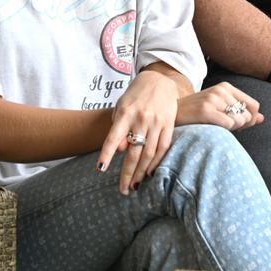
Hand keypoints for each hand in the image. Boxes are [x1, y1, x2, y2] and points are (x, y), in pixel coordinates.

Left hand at [96, 70, 178, 193]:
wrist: (159, 80)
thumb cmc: (135, 96)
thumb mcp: (122, 107)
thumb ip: (118, 129)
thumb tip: (120, 151)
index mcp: (126, 113)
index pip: (113, 137)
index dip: (106, 154)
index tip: (100, 169)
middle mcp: (141, 118)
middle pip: (133, 152)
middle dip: (127, 174)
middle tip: (123, 190)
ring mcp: (157, 122)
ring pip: (149, 153)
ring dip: (141, 173)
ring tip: (135, 186)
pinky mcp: (169, 124)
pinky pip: (163, 147)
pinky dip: (156, 162)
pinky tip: (149, 173)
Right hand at [176, 82, 262, 131]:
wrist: (173, 114)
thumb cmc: (198, 114)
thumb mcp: (221, 109)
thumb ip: (242, 113)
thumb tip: (262, 118)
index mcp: (226, 87)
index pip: (254, 106)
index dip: (249, 119)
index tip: (237, 125)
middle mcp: (221, 90)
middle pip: (247, 115)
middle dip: (240, 126)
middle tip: (224, 128)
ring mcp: (213, 99)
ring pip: (239, 120)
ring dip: (231, 129)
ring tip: (216, 127)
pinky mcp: (206, 110)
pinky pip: (229, 124)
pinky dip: (224, 131)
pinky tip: (212, 129)